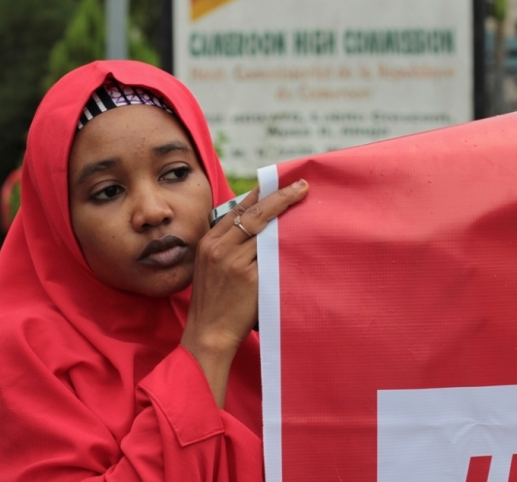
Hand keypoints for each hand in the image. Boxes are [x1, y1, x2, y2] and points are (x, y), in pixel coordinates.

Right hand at [181, 179, 308, 406]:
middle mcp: (220, 248)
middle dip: (281, 196)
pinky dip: (288, 245)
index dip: (261, 193)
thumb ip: (229, 246)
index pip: (238, 209)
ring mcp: (235, 263)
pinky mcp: (251, 279)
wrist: (209, 334)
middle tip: (302, 186)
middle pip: (255, 213)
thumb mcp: (211, 267)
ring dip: (288, 218)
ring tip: (307, 208)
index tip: (280, 182)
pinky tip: (303, 237)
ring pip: (267, 232)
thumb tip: (260, 227)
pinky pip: (274, 255)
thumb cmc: (213, 303)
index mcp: (209, 242)